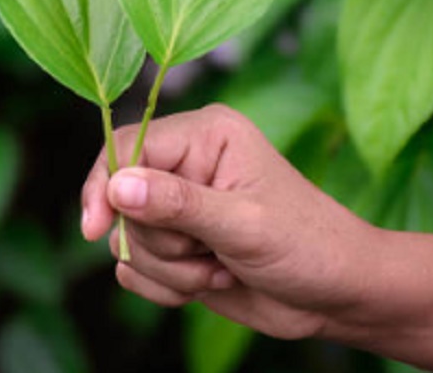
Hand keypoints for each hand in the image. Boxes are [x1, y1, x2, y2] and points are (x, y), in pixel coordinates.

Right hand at [80, 104, 377, 339]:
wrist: (337, 298)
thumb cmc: (308, 246)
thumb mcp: (244, 224)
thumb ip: (178, 204)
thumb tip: (117, 185)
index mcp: (205, 135)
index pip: (126, 145)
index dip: (104, 185)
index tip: (95, 227)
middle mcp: (186, 164)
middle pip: (121, 200)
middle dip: (162, 242)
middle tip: (210, 251)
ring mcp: (178, 207)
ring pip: (126, 240)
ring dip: (171, 269)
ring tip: (220, 267)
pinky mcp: (175, 245)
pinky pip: (134, 269)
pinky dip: (166, 287)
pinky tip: (210, 282)